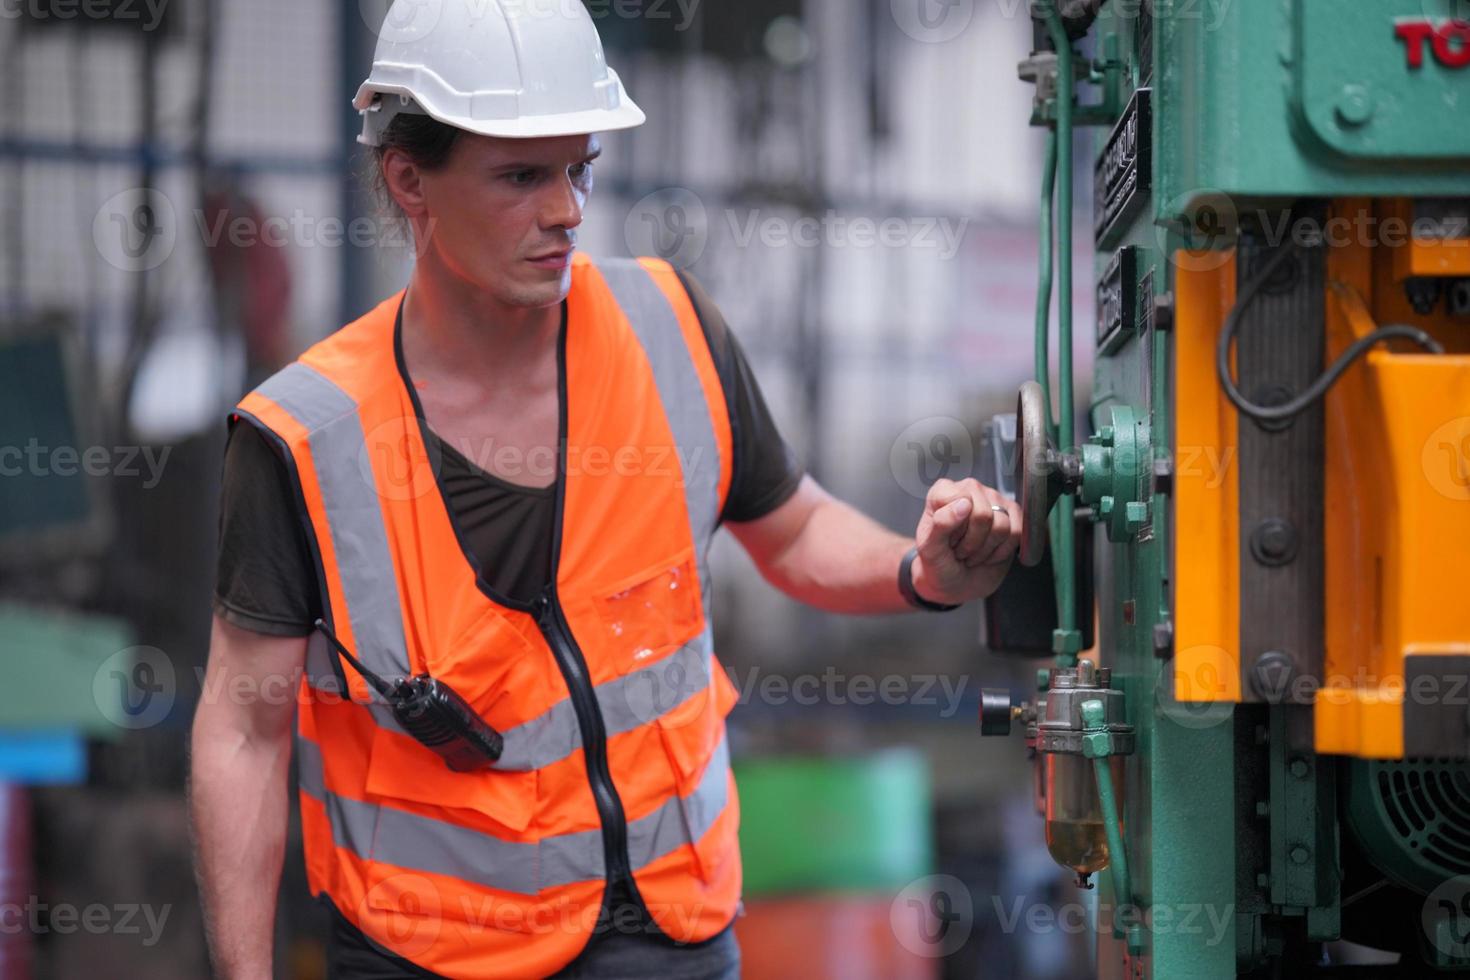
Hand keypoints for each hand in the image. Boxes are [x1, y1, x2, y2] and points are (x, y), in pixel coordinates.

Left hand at [910, 478, 1021, 605]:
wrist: (955, 584)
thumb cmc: (938, 564)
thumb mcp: (930, 549)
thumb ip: (941, 523)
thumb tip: (964, 503)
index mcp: (943, 491)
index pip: (962, 500)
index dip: (957, 528)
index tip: (948, 539)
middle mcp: (970, 489)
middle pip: (983, 515)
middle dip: (972, 542)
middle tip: (960, 549)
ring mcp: (994, 499)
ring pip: (1002, 525)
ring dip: (986, 549)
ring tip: (973, 551)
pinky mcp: (1013, 515)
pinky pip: (1017, 532)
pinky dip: (1002, 551)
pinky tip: (989, 552)